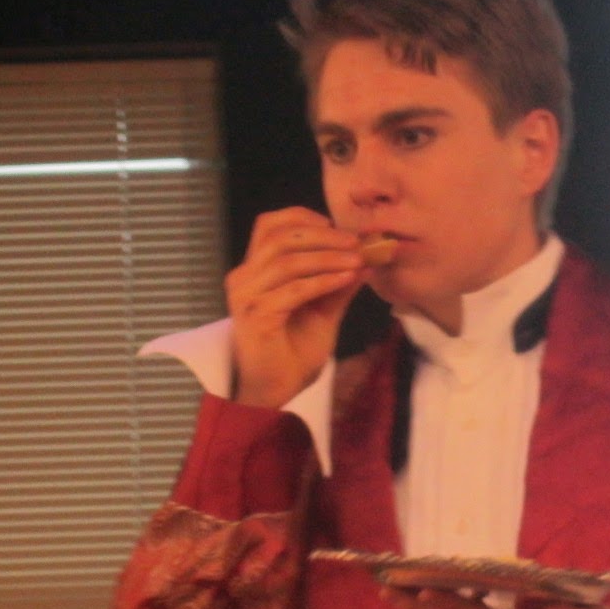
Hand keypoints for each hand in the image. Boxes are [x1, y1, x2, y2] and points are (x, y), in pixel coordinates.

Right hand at [225, 206, 363, 406]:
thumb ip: (338, 282)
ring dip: (328, 257)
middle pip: (280, 237)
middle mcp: (244, 278)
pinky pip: (294, 289)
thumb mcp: (323, 310)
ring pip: (288, 261)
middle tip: (356, 243)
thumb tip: (366, 256)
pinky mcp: (255, 316)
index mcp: (254, 271)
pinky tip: (347, 279)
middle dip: (324, 236)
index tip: (336, 226)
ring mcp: (246, 296)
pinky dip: (324, 281)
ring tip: (358, 261)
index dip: (302, 217)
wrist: (275, 391)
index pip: (269, 225)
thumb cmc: (293, 352)